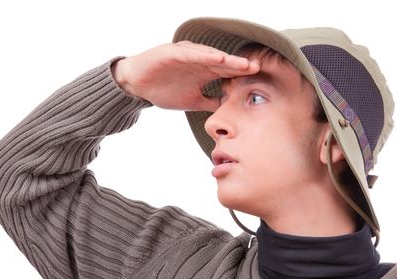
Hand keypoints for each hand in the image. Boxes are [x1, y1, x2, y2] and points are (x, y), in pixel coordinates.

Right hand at [112, 41, 259, 111]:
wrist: (136, 85)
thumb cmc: (163, 90)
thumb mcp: (192, 101)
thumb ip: (210, 102)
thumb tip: (227, 109)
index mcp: (204, 72)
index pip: (228, 73)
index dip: (242, 75)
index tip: (260, 80)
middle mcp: (199, 61)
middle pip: (224, 63)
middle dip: (240, 66)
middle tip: (258, 68)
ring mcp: (187, 55)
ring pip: (210, 56)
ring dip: (227, 60)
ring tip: (242, 64)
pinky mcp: (173, 53)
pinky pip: (191, 53)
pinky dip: (204, 55)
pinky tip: (217, 58)